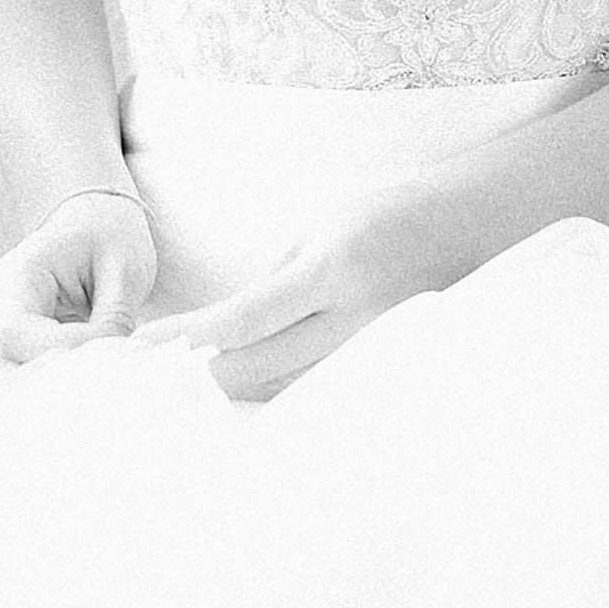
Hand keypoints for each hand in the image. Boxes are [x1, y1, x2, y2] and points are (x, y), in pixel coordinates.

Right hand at [0, 191, 158, 395]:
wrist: (93, 225)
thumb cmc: (109, 239)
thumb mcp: (125, 267)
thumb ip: (115, 317)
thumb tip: (111, 364)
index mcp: (16, 275)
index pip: (16, 332)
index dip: (60, 352)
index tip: (109, 352)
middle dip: (37, 389)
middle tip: (93, 387)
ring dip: (36, 398)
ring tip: (87, 390)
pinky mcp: (1, 355)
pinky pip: (6, 389)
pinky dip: (37, 397)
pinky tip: (78, 391)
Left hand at [129, 179, 452, 402]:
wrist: (464, 229)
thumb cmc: (384, 217)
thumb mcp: (318, 229)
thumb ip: (273, 283)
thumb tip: (225, 334)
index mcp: (331, 268)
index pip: (243, 319)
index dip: (187, 340)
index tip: (144, 347)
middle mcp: (353, 317)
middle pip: (254, 368)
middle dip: (197, 375)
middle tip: (148, 377)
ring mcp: (370, 350)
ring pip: (281, 389)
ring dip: (233, 388)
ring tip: (186, 389)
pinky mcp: (381, 368)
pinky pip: (313, 390)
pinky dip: (275, 390)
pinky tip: (246, 390)